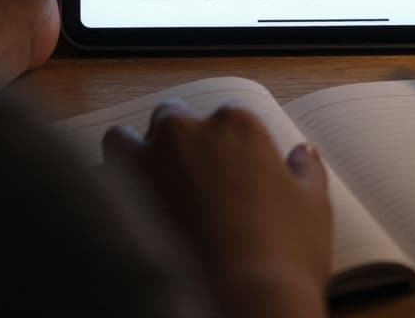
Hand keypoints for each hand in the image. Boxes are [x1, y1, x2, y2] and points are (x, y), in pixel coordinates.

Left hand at [104, 102, 332, 317]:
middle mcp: (189, 132)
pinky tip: (125, 214)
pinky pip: (101, 176)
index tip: (234, 169)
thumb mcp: (313, 208)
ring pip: (126, 139)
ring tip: (146, 189)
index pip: (230, 116)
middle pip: (173, 118)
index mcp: (239, 127)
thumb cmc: (284, 254)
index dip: (230, 145)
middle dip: (178, 142)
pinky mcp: (117, 195)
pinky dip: (109, 188)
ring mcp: (149, 160)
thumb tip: (303, 154)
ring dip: (134, 155)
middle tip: (191, 181)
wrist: (240, 300)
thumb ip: (306, 172)